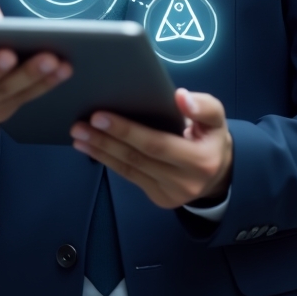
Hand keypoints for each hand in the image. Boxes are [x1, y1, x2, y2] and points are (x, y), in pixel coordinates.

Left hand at [70, 89, 232, 208]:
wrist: (219, 173)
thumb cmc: (211, 137)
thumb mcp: (217, 118)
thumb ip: (203, 106)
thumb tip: (179, 96)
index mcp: (199, 160)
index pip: (156, 144)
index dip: (127, 131)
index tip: (100, 115)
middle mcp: (184, 182)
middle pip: (137, 158)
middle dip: (105, 141)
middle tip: (79, 124)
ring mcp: (170, 194)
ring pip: (129, 170)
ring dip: (100, 152)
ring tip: (78, 136)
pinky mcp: (158, 198)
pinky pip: (130, 177)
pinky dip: (109, 161)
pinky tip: (92, 148)